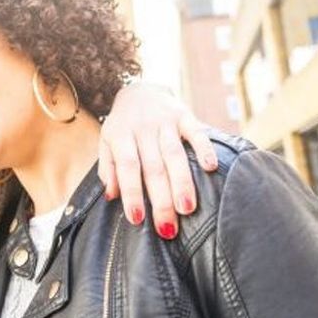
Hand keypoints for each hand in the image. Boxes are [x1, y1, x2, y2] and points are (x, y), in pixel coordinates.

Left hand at [97, 82, 216, 237]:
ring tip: (187, 209)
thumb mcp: (107, 143)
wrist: (140, 90)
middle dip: (161, 199)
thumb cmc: (123, 127)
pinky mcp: (185, 115)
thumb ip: (109, 168)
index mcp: (120, 135)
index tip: (137, 219)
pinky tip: (211, 168)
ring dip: (182, 182)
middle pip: (153, 167)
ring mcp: (165, 120)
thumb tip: (111, 196)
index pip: (127, 167)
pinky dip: (204, 148)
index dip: (131, 193)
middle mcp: (143, 127)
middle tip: (168, 228)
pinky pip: (196, 132)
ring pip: (174, 154)